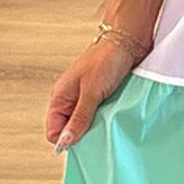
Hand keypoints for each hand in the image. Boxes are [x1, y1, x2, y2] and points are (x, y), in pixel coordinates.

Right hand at [46, 37, 143, 151]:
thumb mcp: (91, 92)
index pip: (54, 131)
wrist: (129, 40)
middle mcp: (72, 100)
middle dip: (84, 136)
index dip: (66, 140)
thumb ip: (79, 118)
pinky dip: (109, 121)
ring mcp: (88, 100)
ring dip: (99, 128)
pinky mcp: (104, 99)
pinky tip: (117, 118)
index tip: (84, 143)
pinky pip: (102, 117)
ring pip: (88, 126)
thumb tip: (65, 142)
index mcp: (61, 97)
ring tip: (110, 124)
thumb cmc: (106, 59)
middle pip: (71, 131)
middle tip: (99, 133)